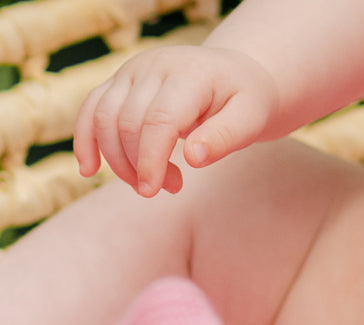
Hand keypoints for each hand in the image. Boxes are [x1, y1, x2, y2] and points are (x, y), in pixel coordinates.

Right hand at [74, 46, 278, 196]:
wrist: (231, 75)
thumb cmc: (244, 102)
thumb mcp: (250, 120)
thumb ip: (225, 138)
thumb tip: (193, 159)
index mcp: (190, 74)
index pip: (159, 119)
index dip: (150, 158)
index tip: (152, 191)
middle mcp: (154, 66)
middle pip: (128, 122)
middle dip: (141, 166)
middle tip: (175, 187)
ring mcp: (131, 72)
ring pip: (104, 118)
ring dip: (119, 162)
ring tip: (151, 183)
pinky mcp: (119, 82)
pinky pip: (91, 109)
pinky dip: (86, 140)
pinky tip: (89, 170)